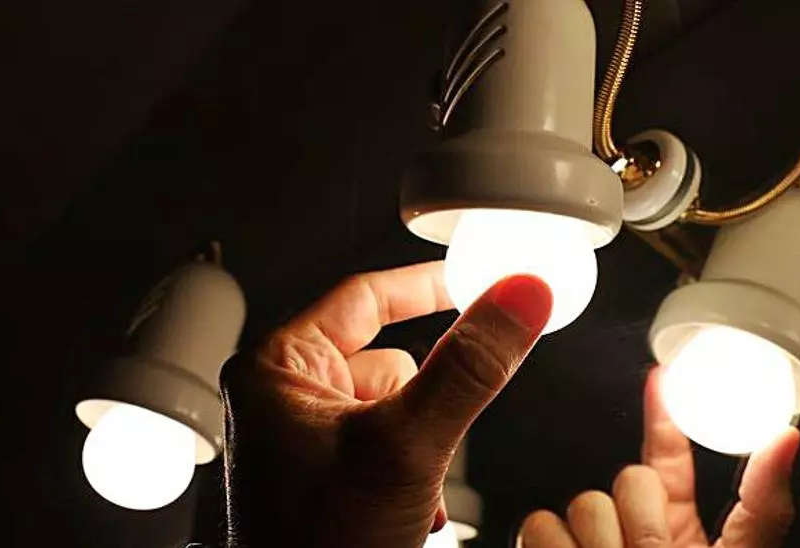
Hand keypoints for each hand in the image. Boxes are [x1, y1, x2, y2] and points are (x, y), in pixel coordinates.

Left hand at [220, 262, 552, 547]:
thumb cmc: (322, 546)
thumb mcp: (408, 446)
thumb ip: (469, 367)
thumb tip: (522, 295)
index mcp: (277, 371)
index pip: (363, 297)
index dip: (427, 286)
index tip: (479, 276)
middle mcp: (282, 399)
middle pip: (386, 358)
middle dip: (425, 398)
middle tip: (433, 434)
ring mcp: (301, 442)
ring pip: (394, 408)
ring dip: (421, 442)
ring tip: (412, 487)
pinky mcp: (323, 478)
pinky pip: (386, 446)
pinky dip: (411, 469)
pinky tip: (410, 509)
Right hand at [519, 368, 799, 547]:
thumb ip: (761, 506)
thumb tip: (787, 435)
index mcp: (680, 534)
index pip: (666, 461)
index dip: (665, 418)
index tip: (663, 379)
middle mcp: (628, 538)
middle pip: (619, 480)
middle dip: (635, 516)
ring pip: (578, 504)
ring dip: (597, 542)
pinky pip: (540, 527)